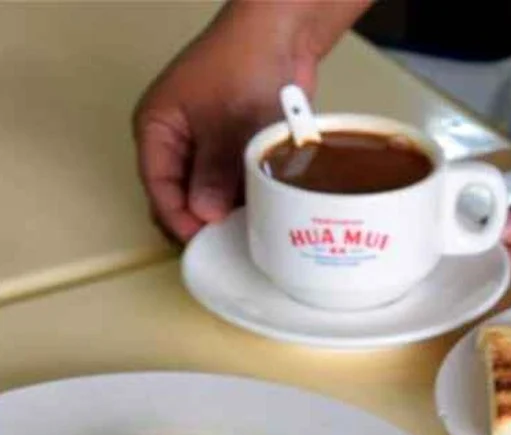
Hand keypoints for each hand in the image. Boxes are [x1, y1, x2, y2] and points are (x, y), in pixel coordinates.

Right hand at [131, 2, 365, 241]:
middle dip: (200, 222)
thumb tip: (204, 213)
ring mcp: (204, 146)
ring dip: (224, 215)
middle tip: (229, 247)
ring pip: (206, 194)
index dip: (179, 219)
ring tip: (248, 237)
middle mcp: (175, 141)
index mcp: (157, 128)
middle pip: (177, 196)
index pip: (157, 187)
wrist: (282, 38)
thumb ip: (215, 169)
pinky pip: (230, 185)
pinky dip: (241, 202)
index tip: (206, 245)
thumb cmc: (246, 64)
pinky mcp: (231, 149)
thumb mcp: (230, 122)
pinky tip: (260, 219)